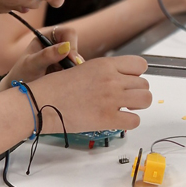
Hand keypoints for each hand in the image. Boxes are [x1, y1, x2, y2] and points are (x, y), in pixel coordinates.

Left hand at [0, 26, 81, 91]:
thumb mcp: (31, 65)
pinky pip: (76, 68)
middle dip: (74, 58)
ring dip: (74, 68)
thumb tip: (66, 47)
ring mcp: (61, 56)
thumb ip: (47, 55)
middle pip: (75, 45)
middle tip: (69, 71)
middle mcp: (56, 44)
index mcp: (46, 37)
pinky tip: (64, 80)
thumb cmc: (21, 75)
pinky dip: (73, 74)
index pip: (68, 33)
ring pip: (77, 58)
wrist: (20, 91)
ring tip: (62, 78)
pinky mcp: (65, 68)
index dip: (71, 45)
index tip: (71, 59)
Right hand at [30, 55, 151, 132]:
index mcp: (105, 64)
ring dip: (137, 105)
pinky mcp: (108, 119)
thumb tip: (117, 78)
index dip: (137, 74)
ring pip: (146, 100)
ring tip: (124, 108)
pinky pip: (135, 121)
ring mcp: (111, 99)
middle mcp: (111, 79)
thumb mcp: (82, 68)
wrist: (40, 103)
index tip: (130, 80)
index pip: (140, 64)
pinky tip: (118, 120)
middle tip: (125, 97)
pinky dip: (129, 122)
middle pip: (144, 84)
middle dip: (136, 91)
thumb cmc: (55, 87)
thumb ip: (103, 72)